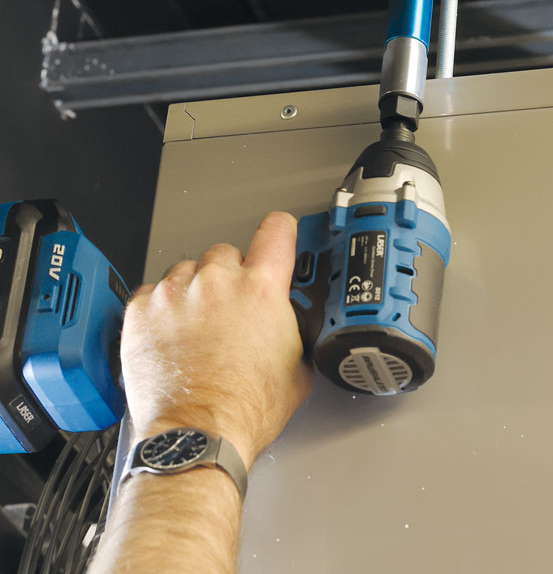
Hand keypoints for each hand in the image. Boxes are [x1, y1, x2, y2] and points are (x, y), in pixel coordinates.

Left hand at [121, 212, 312, 468]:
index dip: (279, 232)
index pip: (276, 230)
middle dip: (229, 277)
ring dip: (193, 292)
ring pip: (186, 270)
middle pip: (226, 253)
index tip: (276, 235)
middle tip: (228, 312)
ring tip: (195, 330)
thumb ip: (293, 328)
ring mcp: (175, 293)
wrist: (195, 437)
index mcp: (261, 289)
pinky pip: (152, 292)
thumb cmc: (243, 410)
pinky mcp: (141, 311)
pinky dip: (160, 310)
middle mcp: (217, 281)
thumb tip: (289, 321)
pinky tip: (170, 337)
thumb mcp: (296, 366)